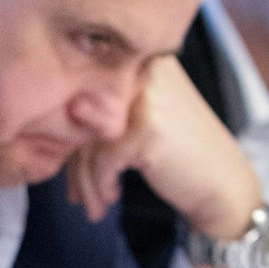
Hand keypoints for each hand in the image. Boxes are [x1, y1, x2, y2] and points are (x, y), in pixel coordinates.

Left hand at [65, 57, 261, 267]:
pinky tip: (111, 198)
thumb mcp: (136, 123)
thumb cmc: (178, 154)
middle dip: (75, 162)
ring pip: (89, 142)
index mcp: (139, 62)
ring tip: (91, 205)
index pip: (85, 93)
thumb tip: (45, 131)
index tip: (69, 167)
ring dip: (86, 181)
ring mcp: (145, 97)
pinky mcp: (146, 127)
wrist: (223, 184)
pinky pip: (102, 160)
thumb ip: (100, 115)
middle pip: (84, 117)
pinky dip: (102, 185)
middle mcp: (143, 71)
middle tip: (74, 193)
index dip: (72, 135)